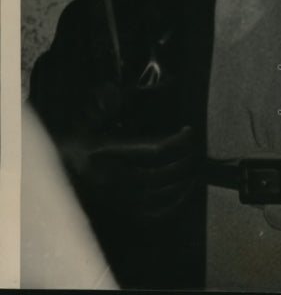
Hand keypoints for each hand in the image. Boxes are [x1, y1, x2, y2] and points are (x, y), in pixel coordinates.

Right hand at [59, 81, 200, 221]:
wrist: (54, 178)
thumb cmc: (75, 145)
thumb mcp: (87, 121)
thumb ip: (104, 106)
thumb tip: (117, 93)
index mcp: (107, 155)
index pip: (153, 152)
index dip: (177, 143)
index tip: (188, 131)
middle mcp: (113, 180)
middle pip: (162, 174)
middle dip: (185, 161)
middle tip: (197, 147)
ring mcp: (117, 200)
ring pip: (161, 196)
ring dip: (184, 182)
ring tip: (196, 166)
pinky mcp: (119, 212)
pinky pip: (153, 215)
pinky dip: (173, 204)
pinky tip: (183, 190)